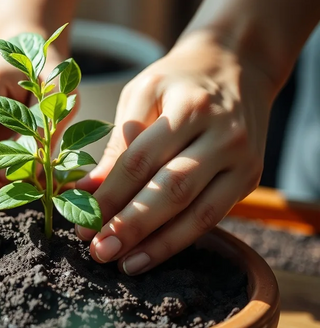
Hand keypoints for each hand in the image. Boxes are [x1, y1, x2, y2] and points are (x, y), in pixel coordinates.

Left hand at [74, 32, 276, 274]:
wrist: (238, 65)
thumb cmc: (177, 80)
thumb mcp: (141, 94)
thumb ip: (117, 141)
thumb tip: (86, 190)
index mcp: (190, 106)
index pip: (141, 159)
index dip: (109, 194)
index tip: (79, 219)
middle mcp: (223, 135)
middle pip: (172, 189)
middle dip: (131, 225)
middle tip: (97, 249)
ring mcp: (242, 160)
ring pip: (198, 212)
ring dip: (156, 243)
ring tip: (121, 262)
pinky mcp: (249, 179)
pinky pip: (212, 218)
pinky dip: (178, 240)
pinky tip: (148, 256)